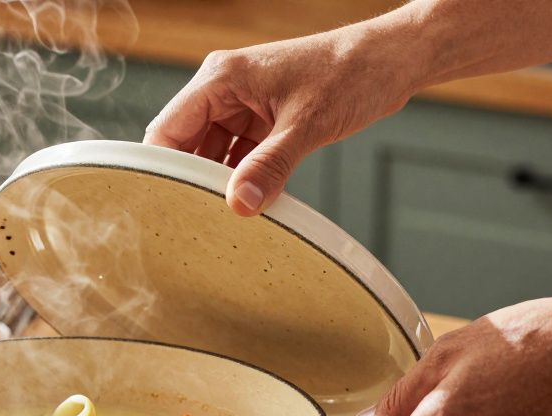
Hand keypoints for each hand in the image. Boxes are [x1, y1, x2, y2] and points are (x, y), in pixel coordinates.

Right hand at [143, 28, 417, 215]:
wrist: (391, 61)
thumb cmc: (351, 72)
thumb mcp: (308, 124)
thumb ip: (270, 166)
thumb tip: (240, 204)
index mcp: (221, 77)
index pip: (167, 129)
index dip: (160, 168)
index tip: (162, 205)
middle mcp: (223, 89)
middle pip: (183, 144)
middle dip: (189, 180)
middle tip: (193, 219)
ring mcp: (240, 106)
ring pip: (208, 154)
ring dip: (216, 183)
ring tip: (219, 215)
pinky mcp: (258, 121)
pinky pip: (235, 157)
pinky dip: (240, 179)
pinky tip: (246, 201)